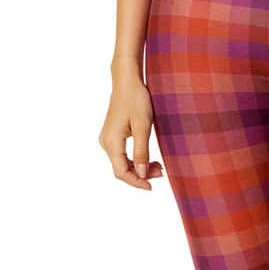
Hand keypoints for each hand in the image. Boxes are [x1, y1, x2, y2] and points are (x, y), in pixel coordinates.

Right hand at [98, 70, 163, 190]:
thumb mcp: (143, 127)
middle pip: (122, 169)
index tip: (151, 187)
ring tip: (159, 167)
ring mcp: (109, 140)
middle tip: (162, 173)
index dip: (136, 182)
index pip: (121, 172)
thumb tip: (141, 174)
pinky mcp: (113, 136)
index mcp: (111, 142)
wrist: (127, 82)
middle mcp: (106, 143)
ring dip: (140, 169)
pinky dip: (137, 160)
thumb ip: (142, 151)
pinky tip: (150, 160)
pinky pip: (123, 155)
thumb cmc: (136, 100)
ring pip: (124, 163)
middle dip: (141, 175)